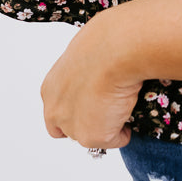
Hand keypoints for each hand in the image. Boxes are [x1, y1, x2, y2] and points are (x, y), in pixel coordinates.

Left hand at [40, 12, 141, 150]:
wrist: (116, 48)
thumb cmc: (106, 41)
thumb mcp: (87, 55)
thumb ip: (85, 72)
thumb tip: (100, 74)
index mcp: (51, 88)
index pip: (57, 111)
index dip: (77, 110)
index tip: (94, 104)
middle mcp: (56, 110)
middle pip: (70, 130)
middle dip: (90, 123)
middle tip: (110, 108)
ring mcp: (72, 126)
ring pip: (93, 135)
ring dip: (107, 126)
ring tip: (123, 103)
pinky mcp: (93, 136)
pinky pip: (116, 139)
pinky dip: (126, 130)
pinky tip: (131, 108)